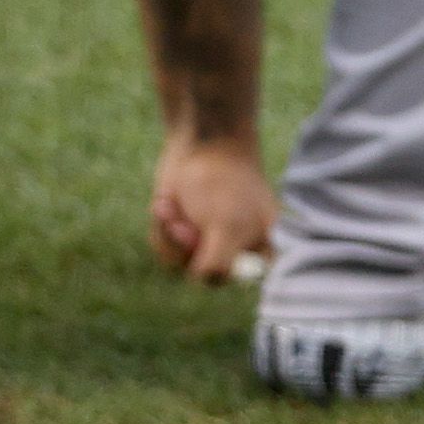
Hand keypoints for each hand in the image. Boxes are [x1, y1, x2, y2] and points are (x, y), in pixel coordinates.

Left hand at [149, 133, 276, 284]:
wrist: (199, 142)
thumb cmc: (223, 182)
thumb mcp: (226, 227)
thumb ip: (219, 263)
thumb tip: (204, 280)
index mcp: (261, 250)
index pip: (244, 282)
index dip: (224, 272)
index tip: (211, 250)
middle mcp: (237, 249)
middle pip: (206, 277)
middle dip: (188, 248)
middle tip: (186, 225)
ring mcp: (209, 241)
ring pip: (179, 262)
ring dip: (170, 234)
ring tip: (174, 206)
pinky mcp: (184, 231)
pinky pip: (165, 247)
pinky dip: (161, 226)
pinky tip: (168, 203)